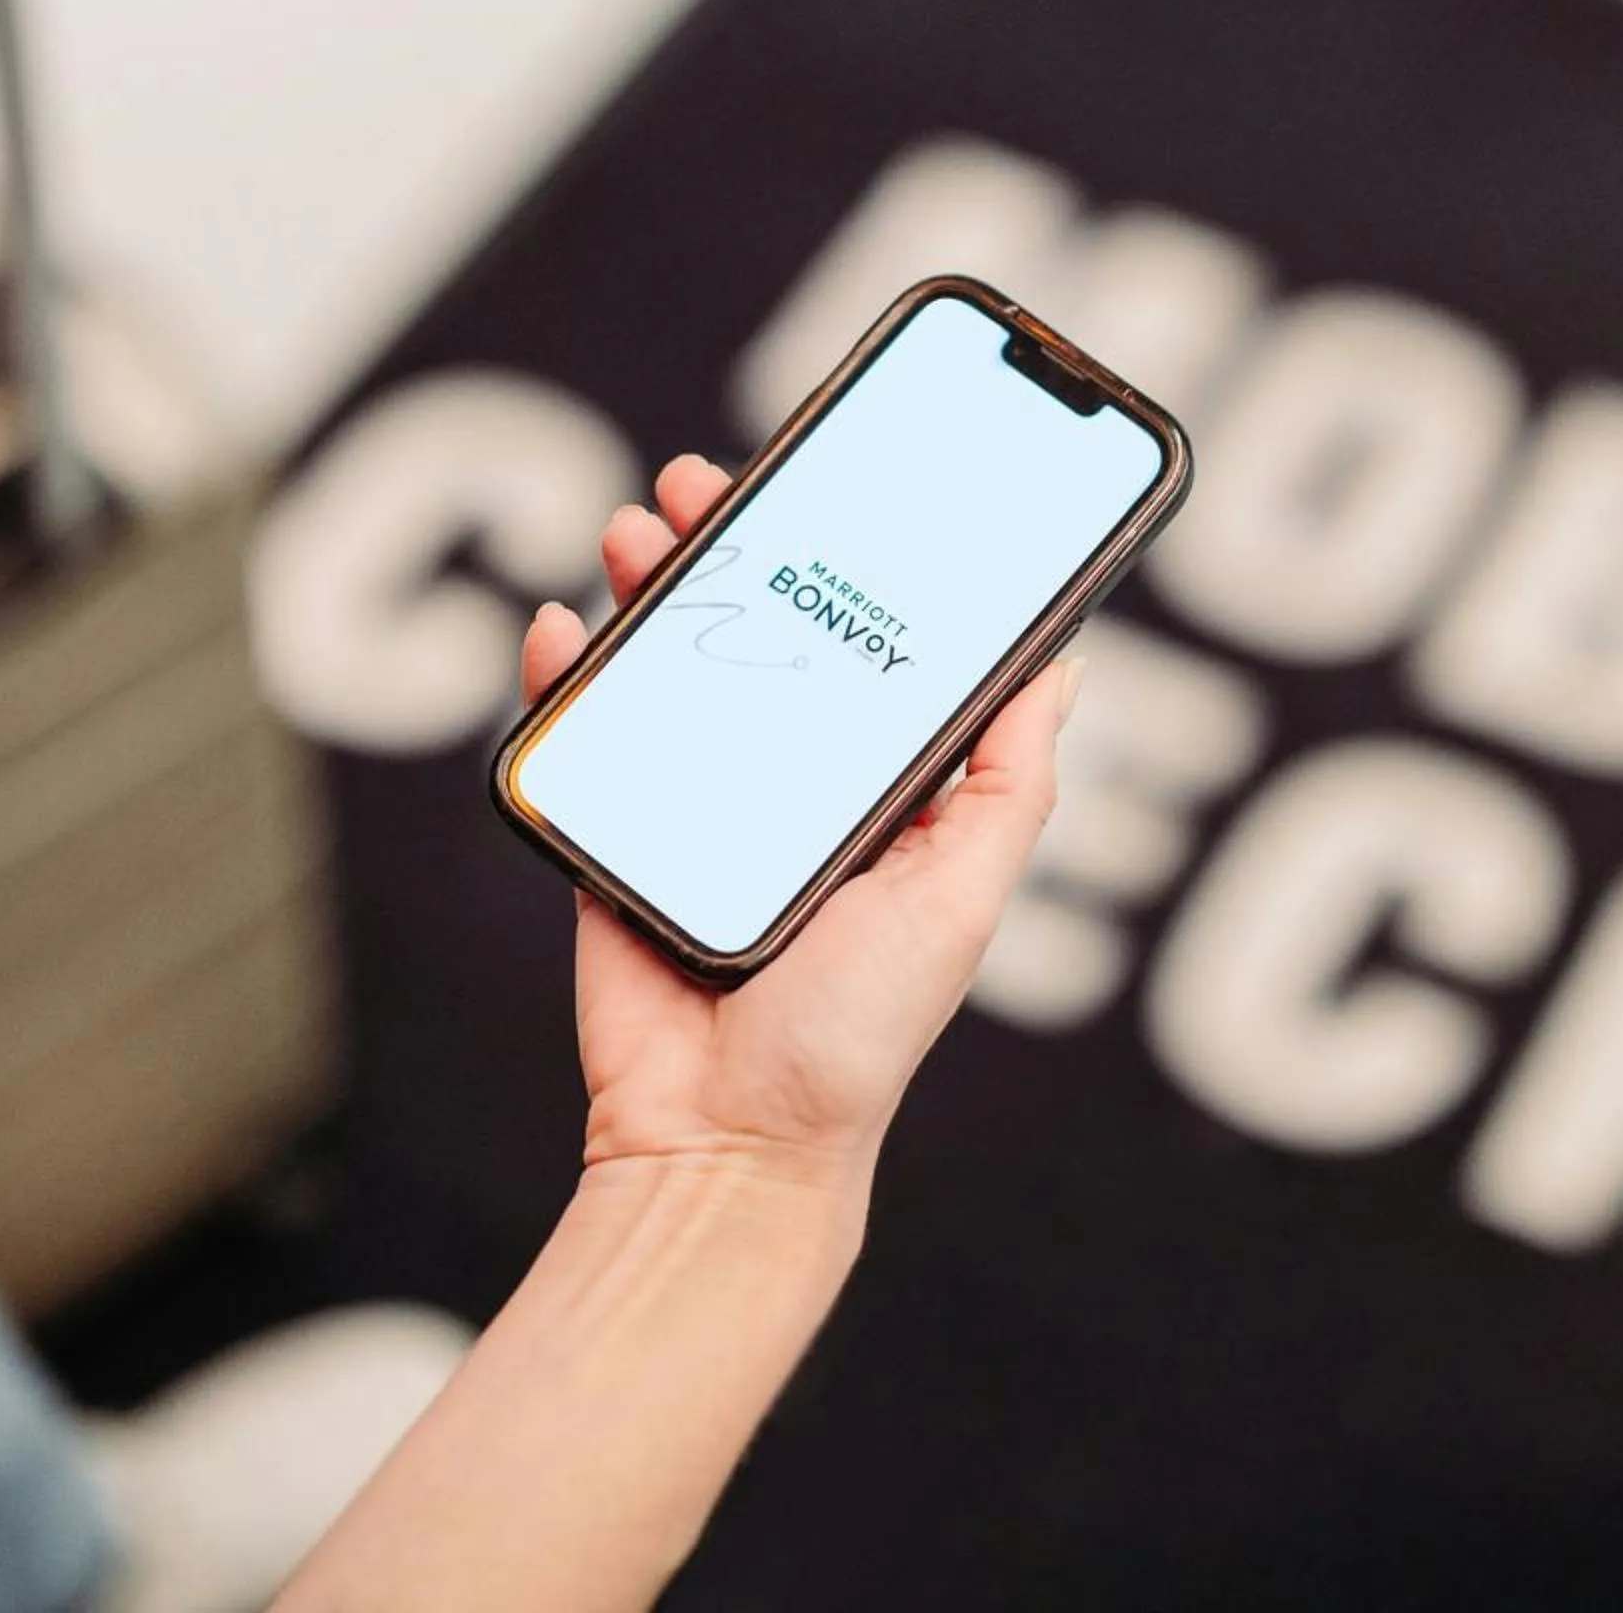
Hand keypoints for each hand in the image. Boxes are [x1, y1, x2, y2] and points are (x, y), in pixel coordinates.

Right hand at [520, 454, 1079, 1199]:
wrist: (724, 1141)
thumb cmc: (856, 1038)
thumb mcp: (957, 901)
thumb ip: (1005, 786)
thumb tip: (1061, 665)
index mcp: (875, 791)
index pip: (864, 646)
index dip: (846, 561)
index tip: (832, 483)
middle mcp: (788, 784)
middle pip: (756, 632)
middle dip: (730, 546)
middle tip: (708, 482)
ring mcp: (697, 805)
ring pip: (666, 666)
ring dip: (647, 586)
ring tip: (635, 530)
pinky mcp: (618, 838)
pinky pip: (584, 740)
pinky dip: (562, 677)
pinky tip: (561, 629)